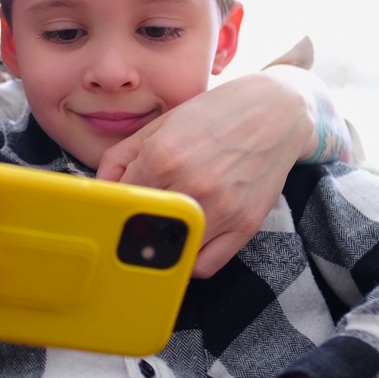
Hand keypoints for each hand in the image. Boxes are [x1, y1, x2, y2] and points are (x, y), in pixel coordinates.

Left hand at [97, 65, 347, 277]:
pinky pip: (206, 265)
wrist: (276, 112)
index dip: (115, 203)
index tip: (116, 206)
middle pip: (142, 227)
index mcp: (164, 156)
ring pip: (172, 252)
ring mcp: (220, 209)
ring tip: (162, 230)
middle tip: (135, 220)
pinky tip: (186, 241)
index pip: (121, 199)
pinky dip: (190, 262)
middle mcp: (191, 185)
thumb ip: (122, 156)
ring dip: (162, 247)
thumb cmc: (217, 114)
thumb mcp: (162, 123)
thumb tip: (102, 187)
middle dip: (134, 226)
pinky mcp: (244, 226)